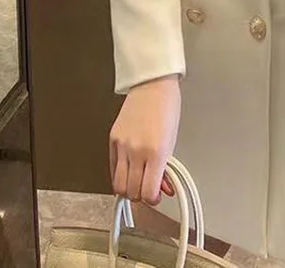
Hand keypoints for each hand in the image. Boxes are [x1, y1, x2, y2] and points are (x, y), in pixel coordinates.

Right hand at [109, 75, 180, 205]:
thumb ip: (165, 167)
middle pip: (131, 192)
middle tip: (147, 189)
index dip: (153, 199)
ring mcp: (122, 146)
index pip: (148, 191)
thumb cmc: (167, 108)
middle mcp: (137, 151)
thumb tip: (163, 187)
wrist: (153, 85)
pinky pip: (112, 168)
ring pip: (118, 185)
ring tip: (137, 181)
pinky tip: (128, 170)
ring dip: (128, 188)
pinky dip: (119, 174)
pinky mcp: (112, 140)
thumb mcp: (172, 141)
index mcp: (156, 152)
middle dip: (140, 195)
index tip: (156, 195)